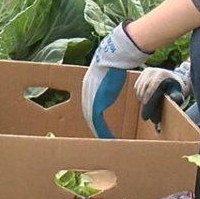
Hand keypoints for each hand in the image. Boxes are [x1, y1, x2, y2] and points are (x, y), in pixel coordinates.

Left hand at [82, 22, 151, 138]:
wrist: (112, 58)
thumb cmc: (114, 63)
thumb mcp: (108, 73)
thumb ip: (107, 81)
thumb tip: (112, 82)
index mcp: (88, 86)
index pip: (88, 104)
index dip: (92, 114)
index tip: (97, 122)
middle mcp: (85, 93)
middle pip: (87, 114)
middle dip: (93, 125)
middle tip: (99, 135)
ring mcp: (89, 98)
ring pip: (91, 120)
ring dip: (98, 130)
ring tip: (104, 139)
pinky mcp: (96, 103)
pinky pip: (96, 121)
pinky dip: (101, 130)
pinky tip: (106, 137)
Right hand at [135, 61, 190, 127]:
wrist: (174, 78)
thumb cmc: (176, 88)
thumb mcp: (178, 92)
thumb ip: (176, 96)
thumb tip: (173, 98)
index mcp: (162, 74)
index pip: (152, 87)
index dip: (148, 98)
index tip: (146, 109)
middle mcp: (153, 71)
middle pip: (144, 87)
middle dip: (144, 101)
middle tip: (145, 115)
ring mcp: (147, 71)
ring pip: (139, 87)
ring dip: (141, 98)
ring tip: (146, 108)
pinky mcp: (143, 73)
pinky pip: (137, 86)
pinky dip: (139, 94)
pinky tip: (144, 99)